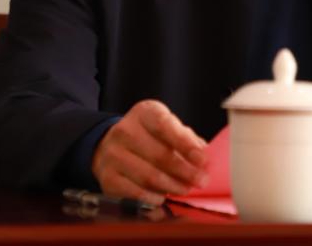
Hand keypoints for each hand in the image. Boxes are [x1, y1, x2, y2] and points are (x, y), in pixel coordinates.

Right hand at [91, 99, 208, 205]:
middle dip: (185, 171)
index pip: (166, 126)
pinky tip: (164, 197)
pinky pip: (135, 192)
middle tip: (201, 181)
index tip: (202, 160)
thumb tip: (203, 158)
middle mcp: (125, 130)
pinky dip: (154, 198)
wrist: (110, 146)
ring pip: (149, 176)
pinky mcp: (107, 177)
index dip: (186, 144)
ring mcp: (113, 154)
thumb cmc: (148, 136)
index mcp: (144, 113)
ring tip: (186, 189)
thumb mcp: (167, 127)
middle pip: (159, 155)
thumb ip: (186, 139)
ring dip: (172, 186)